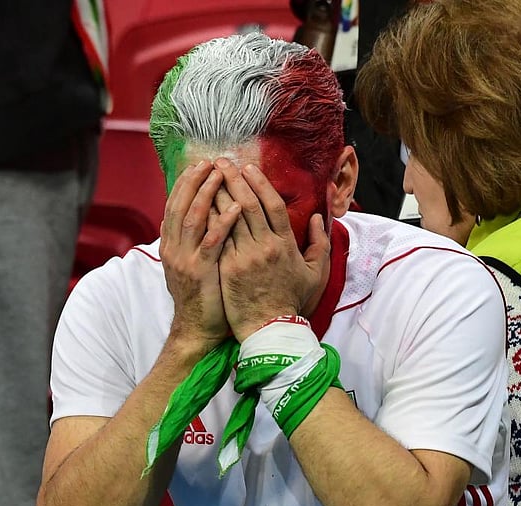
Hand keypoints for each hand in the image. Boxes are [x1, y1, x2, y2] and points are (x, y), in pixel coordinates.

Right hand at [159, 161, 240, 348]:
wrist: (195, 330)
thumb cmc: (198, 298)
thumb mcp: (185, 266)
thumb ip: (184, 242)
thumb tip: (180, 219)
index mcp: (171, 245)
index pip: (175, 205)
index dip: (185, 183)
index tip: (199, 164)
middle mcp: (174, 249)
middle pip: (181, 205)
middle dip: (194, 181)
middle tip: (210, 161)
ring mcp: (186, 260)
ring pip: (194, 218)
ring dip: (207, 193)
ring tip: (221, 174)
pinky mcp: (201, 272)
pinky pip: (212, 242)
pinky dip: (223, 223)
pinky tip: (236, 208)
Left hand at [214, 159, 330, 341]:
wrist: (270, 328)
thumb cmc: (292, 301)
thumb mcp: (316, 273)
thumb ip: (320, 243)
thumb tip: (317, 217)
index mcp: (285, 244)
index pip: (272, 205)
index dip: (259, 183)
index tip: (247, 167)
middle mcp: (265, 247)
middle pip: (247, 204)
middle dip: (233, 180)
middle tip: (221, 162)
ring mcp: (244, 258)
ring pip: (229, 218)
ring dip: (217, 194)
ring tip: (207, 177)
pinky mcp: (228, 269)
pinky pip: (216, 238)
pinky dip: (208, 219)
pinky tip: (199, 205)